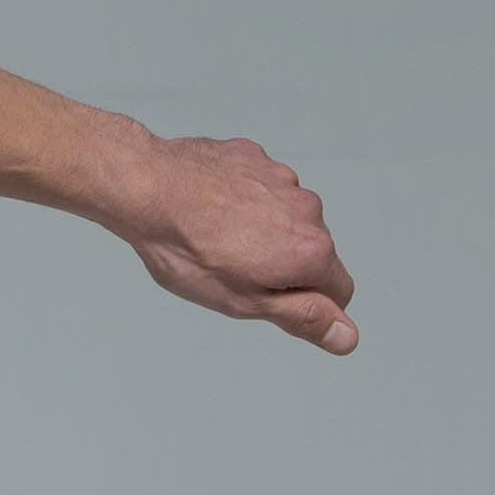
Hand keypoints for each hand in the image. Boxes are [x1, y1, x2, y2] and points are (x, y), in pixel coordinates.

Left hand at [113, 135, 355, 354]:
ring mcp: (282, 178)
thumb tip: (347, 336)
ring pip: (286, 218)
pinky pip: (261, 188)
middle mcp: (308, 209)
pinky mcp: (256, 158)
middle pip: (312, 252)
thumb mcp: (245, 302)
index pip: (339, 291)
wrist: (147, 190)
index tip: (266, 300)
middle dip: (282, 266)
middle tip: (231, 271)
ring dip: (262, 231)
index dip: (306, 304)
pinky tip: (210, 210)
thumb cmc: (187, 251)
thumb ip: (303, 318)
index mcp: (312, 250)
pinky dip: (243, 201)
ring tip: (215, 238)